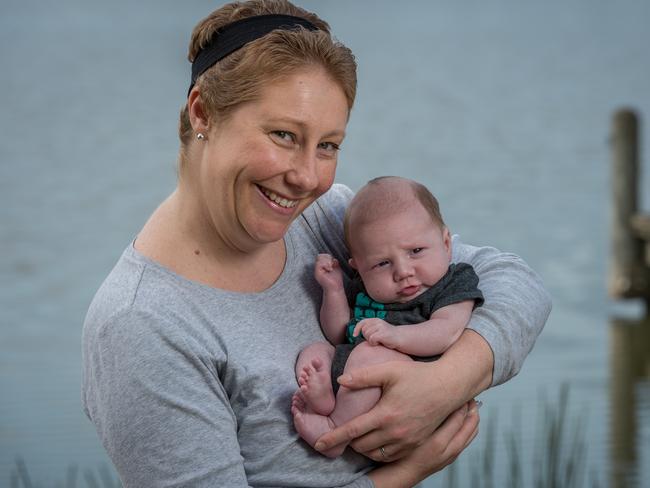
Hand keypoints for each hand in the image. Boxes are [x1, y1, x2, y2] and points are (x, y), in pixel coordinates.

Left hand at [313, 329, 492, 460]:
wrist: (447, 387)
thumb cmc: (417, 375)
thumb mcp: (389, 370)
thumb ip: (363, 376)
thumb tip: (341, 380)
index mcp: (385, 414)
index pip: (352, 430)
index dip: (333, 438)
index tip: (319, 444)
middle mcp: (395, 432)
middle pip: (361, 446)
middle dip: (348, 441)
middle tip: (344, 430)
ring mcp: (406, 441)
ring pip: (374, 454)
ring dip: (363, 447)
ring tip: (358, 436)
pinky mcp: (414, 445)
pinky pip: (390, 456)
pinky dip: (378, 451)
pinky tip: (376, 440)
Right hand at [314, 254, 343, 290]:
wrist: (336, 287)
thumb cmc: (336, 279)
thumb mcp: (336, 267)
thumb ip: (333, 261)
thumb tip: (333, 258)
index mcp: (321, 266)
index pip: (322, 255)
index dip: (328, 257)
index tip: (333, 264)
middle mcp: (318, 268)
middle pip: (320, 255)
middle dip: (328, 258)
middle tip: (331, 266)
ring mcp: (316, 270)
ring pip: (320, 258)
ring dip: (327, 262)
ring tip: (330, 268)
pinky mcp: (317, 273)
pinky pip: (319, 263)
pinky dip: (326, 265)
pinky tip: (329, 270)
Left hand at [353, 318, 399, 348]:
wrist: (401, 338)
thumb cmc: (388, 336)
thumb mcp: (378, 330)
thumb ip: (369, 329)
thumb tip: (356, 332)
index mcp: (375, 320)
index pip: (362, 322)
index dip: (357, 329)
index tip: (354, 335)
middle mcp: (377, 321)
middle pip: (364, 331)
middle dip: (367, 337)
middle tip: (376, 339)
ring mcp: (380, 327)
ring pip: (367, 335)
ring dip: (371, 340)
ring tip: (379, 340)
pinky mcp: (382, 333)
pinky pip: (372, 339)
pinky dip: (374, 343)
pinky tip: (381, 342)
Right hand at [368, 400, 479, 487]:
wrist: (403, 473)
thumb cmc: (401, 451)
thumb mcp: (406, 431)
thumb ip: (418, 415)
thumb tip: (432, 398)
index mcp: (437, 441)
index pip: (458, 415)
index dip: (461, 400)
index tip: (460, 388)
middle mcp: (449, 449)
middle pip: (471, 423)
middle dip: (472, 407)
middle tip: (469, 393)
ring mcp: (452, 454)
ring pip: (471, 432)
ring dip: (472, 417)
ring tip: (469, 404)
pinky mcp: (452, 456)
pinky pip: (467, 439)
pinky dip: (469, 427)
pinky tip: (463, 419)